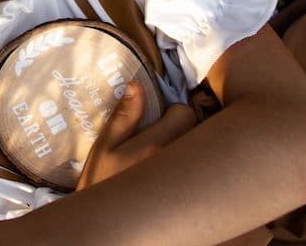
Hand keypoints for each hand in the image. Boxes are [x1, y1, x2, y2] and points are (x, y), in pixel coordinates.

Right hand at [76, 84, 196, 189]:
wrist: (108, 221)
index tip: (163, 116)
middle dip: (189, 126)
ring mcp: (186, 180)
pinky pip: (203, 170)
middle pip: (201, 129)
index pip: (185, 113)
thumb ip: (124, 116)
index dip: (176, 110)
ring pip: (203, 149)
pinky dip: (196, 164)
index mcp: (155, 147)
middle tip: (171, 133)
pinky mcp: (191, 194)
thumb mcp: (105, 146)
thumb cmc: (102, 181)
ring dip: (193, 144)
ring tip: (176, 151)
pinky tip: (180, 171)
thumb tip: (136, 84)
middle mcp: (176, 162)